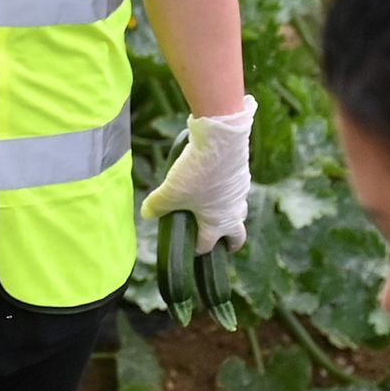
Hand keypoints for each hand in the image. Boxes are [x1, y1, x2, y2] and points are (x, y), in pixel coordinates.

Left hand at [143, 100, 257, 250]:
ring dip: (230, 214)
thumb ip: (156, 206)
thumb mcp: (170, 192)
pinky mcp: (242, 174)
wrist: (221, 140)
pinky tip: (216, 182)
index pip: (208, 245)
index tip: (190, 249)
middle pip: (237, 235)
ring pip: (239, 210)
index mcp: (217, 223)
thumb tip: (147, 214)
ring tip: (214, 208)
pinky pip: (236, 190)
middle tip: (224, 244)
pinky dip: (228, 191)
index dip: (197, 249)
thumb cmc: (197, 173)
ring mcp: (241, 193)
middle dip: (230, 242)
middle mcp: (234, 212)